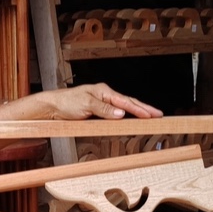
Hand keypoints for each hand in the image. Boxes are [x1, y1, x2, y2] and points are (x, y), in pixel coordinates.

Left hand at [37, 83, 162, 120]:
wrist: (53, 107)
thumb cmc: (67, 103)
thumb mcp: (85, 106)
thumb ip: (104, 110)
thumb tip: (122, 113)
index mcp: (104, 92)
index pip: (126, 101)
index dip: (140, 109)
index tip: (152, 114)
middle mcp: (105, 96)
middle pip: (129, 102)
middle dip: (145, 109)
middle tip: (159, 115)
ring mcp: (103, 103)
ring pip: (124, 107)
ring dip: (138, 111)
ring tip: (151, 116)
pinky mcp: (99, 111)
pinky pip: (116, 113)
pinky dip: (127, 115)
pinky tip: (132, 119)